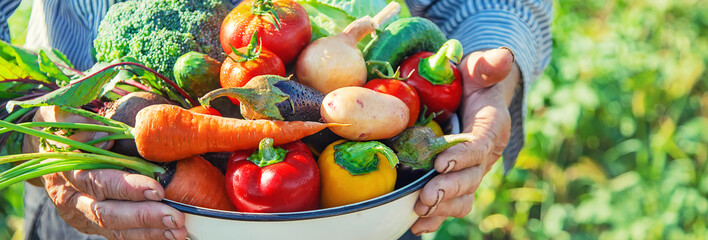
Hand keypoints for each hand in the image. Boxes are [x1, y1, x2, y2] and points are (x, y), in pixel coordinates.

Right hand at [23, 106, 187, 239]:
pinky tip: (168, 235)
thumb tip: (102, 133)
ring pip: (115, 229)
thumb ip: (76, 119)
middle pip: (106, 213)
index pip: (96, 182)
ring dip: (148, 231)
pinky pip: (120, 235)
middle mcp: (71, 197)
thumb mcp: (62, 114)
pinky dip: (145, 236)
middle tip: (175, 216)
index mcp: (66, 169)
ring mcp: (82, 214)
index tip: (156, 188)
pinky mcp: (93, 225)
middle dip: (143, 216)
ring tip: (178, 231)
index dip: (126, 188)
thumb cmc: (65, 127)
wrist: (47, 150)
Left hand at [411, 47, 519, 234]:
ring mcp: (471, 172)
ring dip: (441, 208)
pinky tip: (417, 227)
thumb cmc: (473, 80)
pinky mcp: (457, 181)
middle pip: (471, 178)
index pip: (481, 145)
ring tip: (419, 213)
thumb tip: (503, 57)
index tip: (441, 161)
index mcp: (492, 128)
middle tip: (425, 197)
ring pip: (462, 197)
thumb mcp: (480, 67)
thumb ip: (489, 64)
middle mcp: (485, 155)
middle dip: (448, 189)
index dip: (464, 156)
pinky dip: (435, 218)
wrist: (474, 97)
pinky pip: (450, 205)